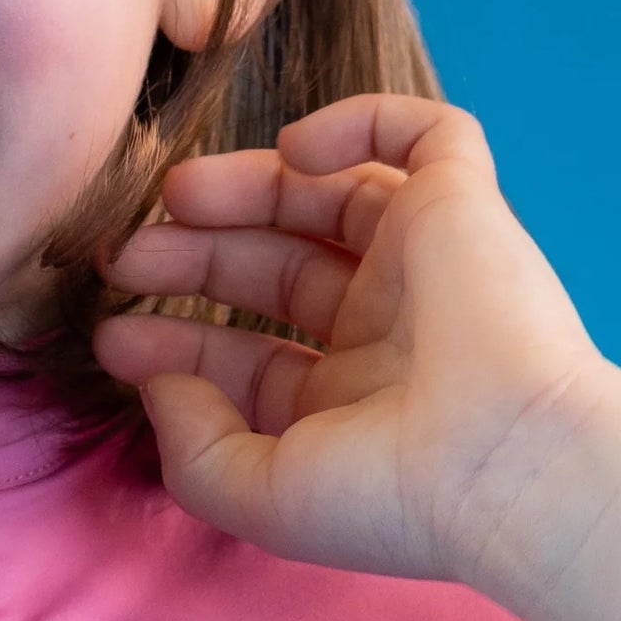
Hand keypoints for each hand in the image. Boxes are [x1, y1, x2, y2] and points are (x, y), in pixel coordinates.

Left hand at [93, 95, 620, 603]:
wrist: (508, 462)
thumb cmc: (392, 498)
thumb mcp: (258, 495)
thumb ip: (191, 448)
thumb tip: (159, 385)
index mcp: (351, 405)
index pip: (251, 355)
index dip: (177, 341)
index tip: (112, 339)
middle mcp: (390, 332)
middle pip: (276, 267)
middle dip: (193, 255)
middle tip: (124, 255)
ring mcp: (429, 265)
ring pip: (331, 195)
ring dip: (248, 186)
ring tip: (177, 195)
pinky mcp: (467, 208)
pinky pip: (425, 134)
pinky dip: (359, 122)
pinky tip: (296, 150)